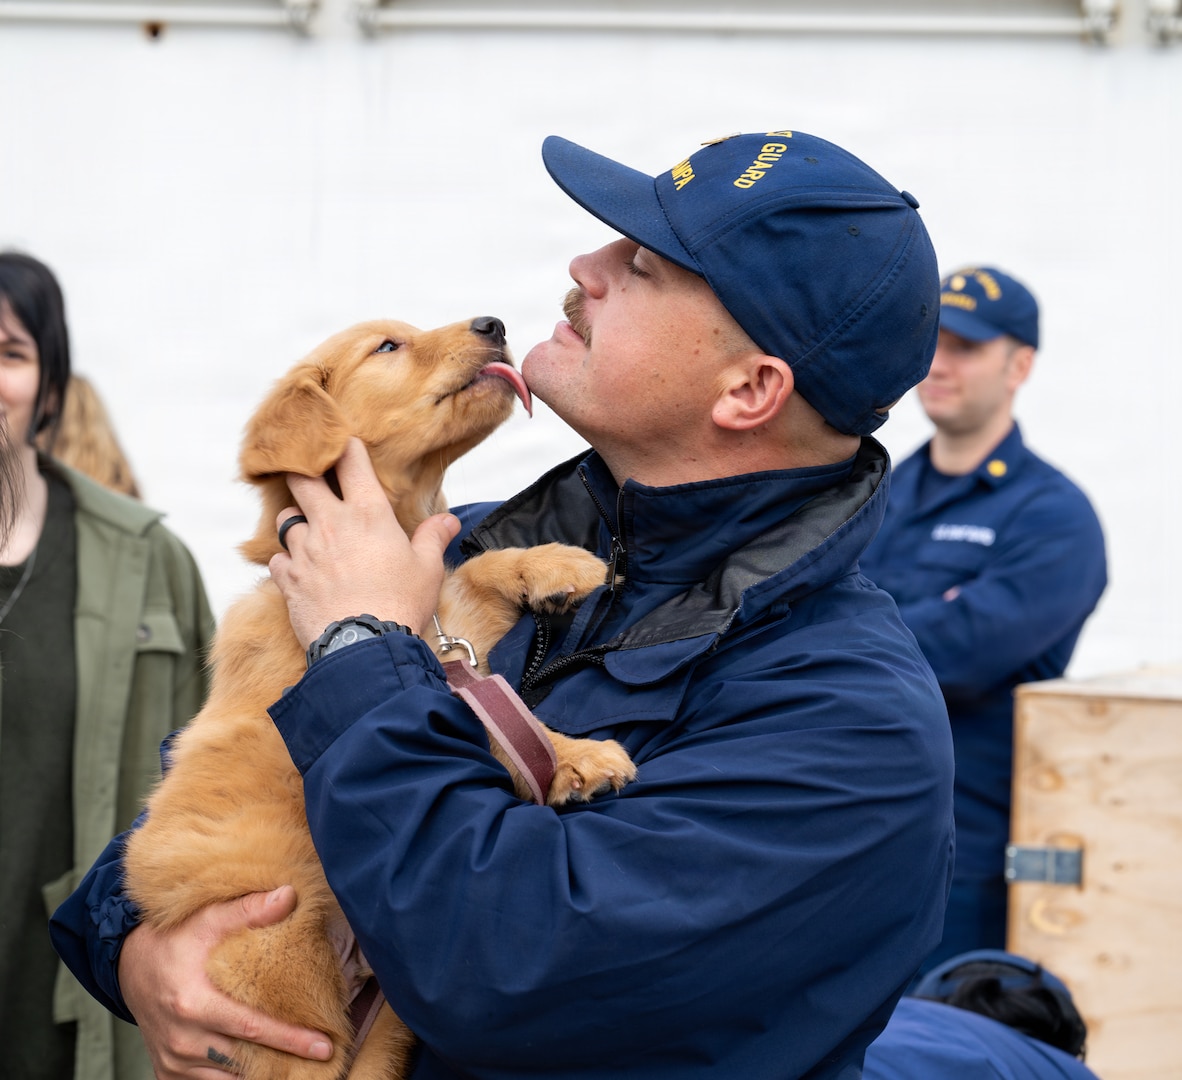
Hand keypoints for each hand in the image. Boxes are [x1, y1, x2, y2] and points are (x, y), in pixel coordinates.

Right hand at [119, 887, 332, 1076]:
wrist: (129, 965)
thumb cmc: (175, 939)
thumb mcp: (209, 918)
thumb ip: (249, 909)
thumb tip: (290, 896)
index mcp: (194, 1003)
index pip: (252, 1028)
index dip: (291, 1039)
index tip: (325, 1045)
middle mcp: (183, 1039)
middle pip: (244, 1060)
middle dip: (285, 1062)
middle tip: (324, 1058)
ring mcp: (173, 1060)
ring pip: (226, 1079)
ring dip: (260, 1074)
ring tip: (297, 1067)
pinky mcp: (167, 1072)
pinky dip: (233, 1079)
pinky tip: (260, 1072)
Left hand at [268, 438, 460, 646]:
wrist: (366, 647)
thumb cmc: (401, 603)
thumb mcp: (428, 568)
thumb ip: (433, 537)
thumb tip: (448, 520)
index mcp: (368, 514)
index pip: (351, 463)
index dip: (346, 447)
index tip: (345, 444)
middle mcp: (330, 524)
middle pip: (301, 479)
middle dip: (303, 472)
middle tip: (310, 476)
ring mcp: (304, 551)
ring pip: (284, 519)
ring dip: (294, 522)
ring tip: (306, 531)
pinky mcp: (288, 579)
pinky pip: (276, 559)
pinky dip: (285, 561)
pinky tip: (298, 569)